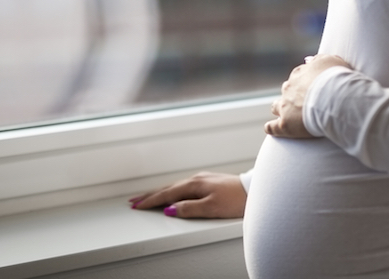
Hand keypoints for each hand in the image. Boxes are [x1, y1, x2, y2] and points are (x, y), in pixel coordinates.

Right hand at [129, 172, 245, 218]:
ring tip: (148, 197)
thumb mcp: (211, 208)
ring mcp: (202, 179)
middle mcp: (196, 179)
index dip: (151, 201)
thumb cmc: (235, 199)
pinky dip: (172, 190)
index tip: (138, 205)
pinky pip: (183, 185)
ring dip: (159, 192)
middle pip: (167, 188)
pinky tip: (171, 193)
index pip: (166, 194)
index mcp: (194, 184)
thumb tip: (169, 209)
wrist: (253, 190)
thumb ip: (189, 208)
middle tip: (134, 201)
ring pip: (174, 186)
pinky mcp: (208, 181)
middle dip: (150, 195)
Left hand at [265, 54, 350, 138]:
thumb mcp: (331, 61)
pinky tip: (270, 128)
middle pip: (287, 92)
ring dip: (280, 109)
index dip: (304, 84)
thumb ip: (318, 60)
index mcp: (299, 74)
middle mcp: (289, 89)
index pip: (297, 78)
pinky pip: (273, 127)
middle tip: (304, 104)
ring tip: (286, 116)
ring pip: (277, 107)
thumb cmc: (336, 79)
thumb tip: (307, 60)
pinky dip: (271, 128)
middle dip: (292, 96)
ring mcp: (286, 106)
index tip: (311, 90)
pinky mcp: (286, 124)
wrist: (335, 97)